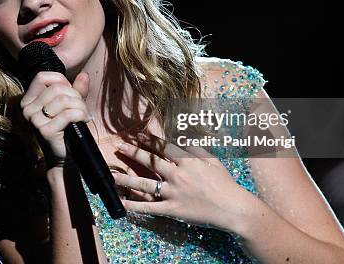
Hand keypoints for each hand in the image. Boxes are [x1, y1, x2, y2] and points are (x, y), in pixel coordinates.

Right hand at [20, 71, 90, 160]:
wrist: (64, 157)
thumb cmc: (66, 129)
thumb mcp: (70, 105)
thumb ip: (76, 89)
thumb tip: (84, 74)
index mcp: (28, 100)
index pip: (42, 77)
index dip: (61, 80)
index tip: (70, 92)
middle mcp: (27, 109)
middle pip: (57, 88)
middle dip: (76, 96)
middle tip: (82, 107)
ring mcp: (34, 120)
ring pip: (64, 100)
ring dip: (80, 106)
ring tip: (84, 115)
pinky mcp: (45, 131)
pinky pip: (69, 114)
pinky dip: (81, 115)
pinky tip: (84, 120)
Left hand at [112, 133, 253, 232]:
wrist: (231, 208)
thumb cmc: (224, 183)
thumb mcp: (212, 160)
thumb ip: (195, 148)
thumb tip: (183, 137)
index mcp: (187, 161)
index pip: (163, 147)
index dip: (148, 140)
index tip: (136, 135)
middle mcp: (177, 174)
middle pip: (150, 161)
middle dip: (133, 152)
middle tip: (119, 147)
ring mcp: (173, 192)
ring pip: (144, 183)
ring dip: (126, 178)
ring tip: (112, 175)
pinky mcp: (172, 208)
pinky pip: (150, 207)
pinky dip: (135, 205)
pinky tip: (122, 202)